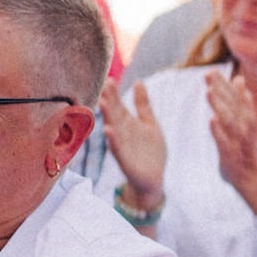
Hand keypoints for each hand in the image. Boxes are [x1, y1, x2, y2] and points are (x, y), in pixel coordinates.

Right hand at [99, 79, 166, 208]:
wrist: (152, 179)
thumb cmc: (150, 151)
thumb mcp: (149, 123)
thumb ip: (143, 104)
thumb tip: (139, 81)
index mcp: (128, 123)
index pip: (119, 104)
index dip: (115, 93)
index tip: (109, 77)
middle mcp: (122, 133)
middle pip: (115, 114)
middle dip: (110, 100)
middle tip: (105, 84)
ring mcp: (122, 146)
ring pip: (114, 129)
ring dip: (108, 117)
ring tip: (103, 103)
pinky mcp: (125, 160)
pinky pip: (118, 149)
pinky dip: (113, 140)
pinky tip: (108, 130)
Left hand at [205, 71, 256, 211]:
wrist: (256, 182)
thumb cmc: (246, 154)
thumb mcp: (244, 127)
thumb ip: (240, 105)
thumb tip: (240, 82)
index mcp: (244, 121)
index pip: (233, 100)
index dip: (223, 85)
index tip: (212, 70)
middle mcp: (244, 129)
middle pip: (232, 106)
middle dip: (221, 89)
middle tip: (209, 73)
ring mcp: (239, 141)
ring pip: (230, 121)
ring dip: (220, 106)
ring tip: (208, 92)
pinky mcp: (233, 155)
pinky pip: (225, 142)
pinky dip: (219, 131)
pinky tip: (211, 120)